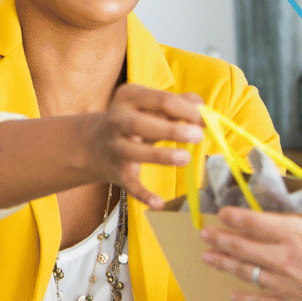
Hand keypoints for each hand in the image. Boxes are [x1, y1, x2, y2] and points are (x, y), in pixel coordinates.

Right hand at [85, 85, 203, 207]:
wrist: (95, 145)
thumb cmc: (136, 121)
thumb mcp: (151, 107)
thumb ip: (179, 104)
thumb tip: (203, 109)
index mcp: (129, 97)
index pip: (162, 100)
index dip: (187, 110)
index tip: (206, 120)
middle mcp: (117, 120)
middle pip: (143, 124)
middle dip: (172, 130)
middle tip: (198, 135)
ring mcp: (115, 147)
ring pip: (135, 151)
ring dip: (161, 155)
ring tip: (186, 157)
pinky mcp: (117, 172)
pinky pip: (130, 185)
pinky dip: (144, 195)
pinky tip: (159, 203)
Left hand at [198, 168, 301, 300]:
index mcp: (297, 237)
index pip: (257, 223)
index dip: (236, 217)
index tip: (221, 213)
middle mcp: (282, 259)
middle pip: (243, 247)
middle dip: (221, 239)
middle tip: (204, 235)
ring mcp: (282, 285)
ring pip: (245, 272)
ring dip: (224, 264)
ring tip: (206, 258)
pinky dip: (245, 300)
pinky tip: (234, 298)